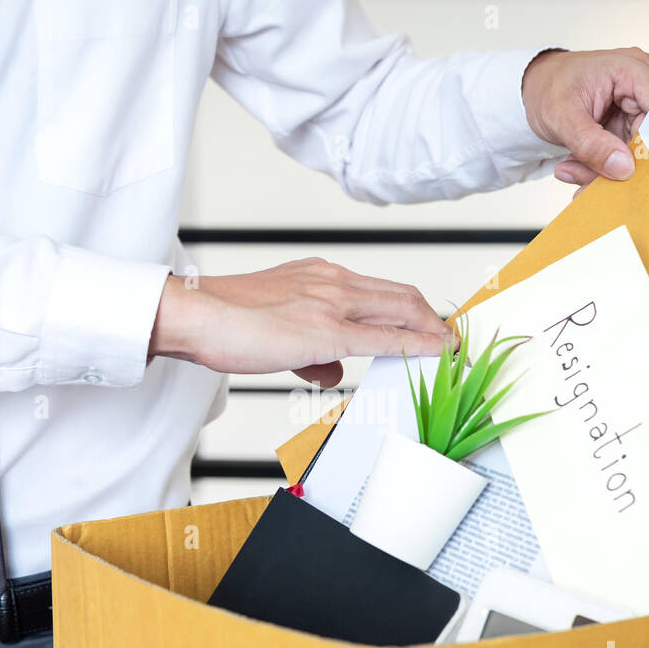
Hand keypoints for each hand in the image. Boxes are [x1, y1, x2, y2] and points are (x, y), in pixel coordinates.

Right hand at [149, 258, 453, 387]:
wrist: (197, 315)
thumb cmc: (224, 322)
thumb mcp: (276, 332)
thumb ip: (311, 354)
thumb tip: (333, 372)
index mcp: (319, 275)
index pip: (378, 288)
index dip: (411, 307)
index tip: (428, 324)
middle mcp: (331, 281)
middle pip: (401, 295)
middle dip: (431, 318)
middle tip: (451, 338)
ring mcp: (332, 302)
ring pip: (401, 310)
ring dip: (431, 331)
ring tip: (450, 349)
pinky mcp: (327, 329)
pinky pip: (386, 337)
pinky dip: (418, 346)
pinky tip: (437, 354)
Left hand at [521, 47, 648, 187]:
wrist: (538, 87)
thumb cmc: (549, 89)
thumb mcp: (562, 118)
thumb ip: (592, 145)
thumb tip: (624, 169)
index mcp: (633, 69)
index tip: (631, 174)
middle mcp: (646, 81)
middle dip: (622, 165)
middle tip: (585, 183)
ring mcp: (643, 102)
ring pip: (642, 149)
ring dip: (609, 168)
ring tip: (573, 170)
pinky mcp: (636, 121)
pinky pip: (630, 152)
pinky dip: (606, 165)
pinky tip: (579, 167)